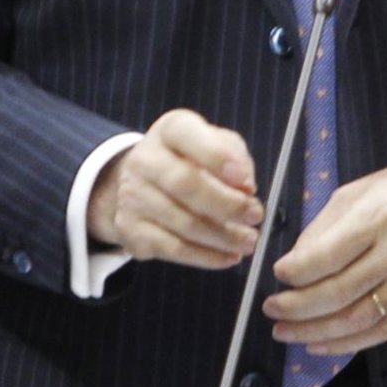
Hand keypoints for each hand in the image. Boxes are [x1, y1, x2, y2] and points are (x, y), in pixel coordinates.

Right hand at [87, 108, 262, 269]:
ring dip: (223, 237)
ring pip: (183, 223)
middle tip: (255, 216)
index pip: (186, 135)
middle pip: (185, 184)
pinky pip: (173, 249)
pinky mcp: (130, 229)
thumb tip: (246, 188)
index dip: (217, 157)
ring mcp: (133, 196)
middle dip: (227, 205)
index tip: (247, 181)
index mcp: (169, 130)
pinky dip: (206, 257)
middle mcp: (145, 159)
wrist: (141, 181)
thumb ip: (235, 157)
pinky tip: (228, 256)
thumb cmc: (189, 160)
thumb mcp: (214, 144)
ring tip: (248, 241)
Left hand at [263, 153, 386, 350]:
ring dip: (315, 332)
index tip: (277, 275)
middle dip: (297, 307)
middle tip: (272, 309)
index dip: (296, 272)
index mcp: (378, 217)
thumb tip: (293, 263)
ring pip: (357, 319)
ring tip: (286, 331)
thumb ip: (324, 226)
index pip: (329, 255)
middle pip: (339, 292)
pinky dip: (346, 344)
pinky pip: (380, 332)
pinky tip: (320, 343)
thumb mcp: (358, 191)